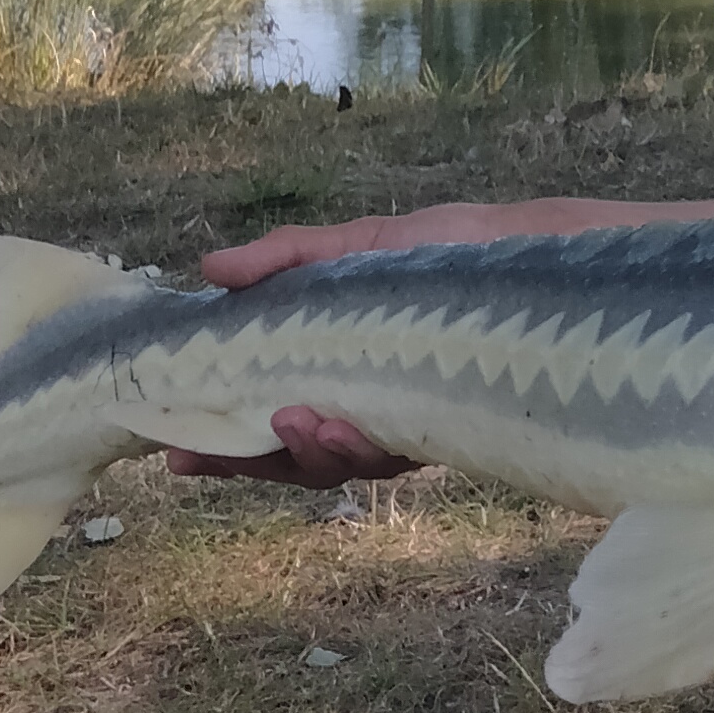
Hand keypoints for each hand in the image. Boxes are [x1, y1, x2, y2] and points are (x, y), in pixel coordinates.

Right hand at [164, 204, 508, 482]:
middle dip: (246, 462)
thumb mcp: (356, 247)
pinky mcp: (441, 430)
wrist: (538, 258)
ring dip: (306, 451)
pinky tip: (344, 427)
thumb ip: (287, 259)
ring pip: (338, 464)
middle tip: (204, 456)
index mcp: (332, 373)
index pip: (267, 419)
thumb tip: (209, 268)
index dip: (220, 444)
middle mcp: (362, 409)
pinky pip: (391, 455)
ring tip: (291, 422)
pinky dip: (359, 445)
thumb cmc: (446, 255)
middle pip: (292, 458)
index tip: (175, 452)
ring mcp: (401, 423)